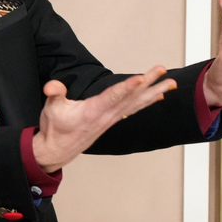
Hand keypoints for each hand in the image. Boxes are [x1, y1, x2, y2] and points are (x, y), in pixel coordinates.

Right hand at [32, 66, 176, 173]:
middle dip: (149, 83)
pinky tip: (158, 95)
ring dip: (155, 92)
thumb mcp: (51, 109)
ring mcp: (112, 119)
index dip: (127, 87)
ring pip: (137, 103)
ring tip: (170, 82)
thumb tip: (52, 86)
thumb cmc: (56, 129)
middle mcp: (107, 115)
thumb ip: (54, 94)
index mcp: (93, 111)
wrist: (58, 150)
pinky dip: (148, 101)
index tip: (142, 78)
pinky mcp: (112, 120)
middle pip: (132, 97)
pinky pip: (134, 109)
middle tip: (163, 71)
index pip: (113, 96)